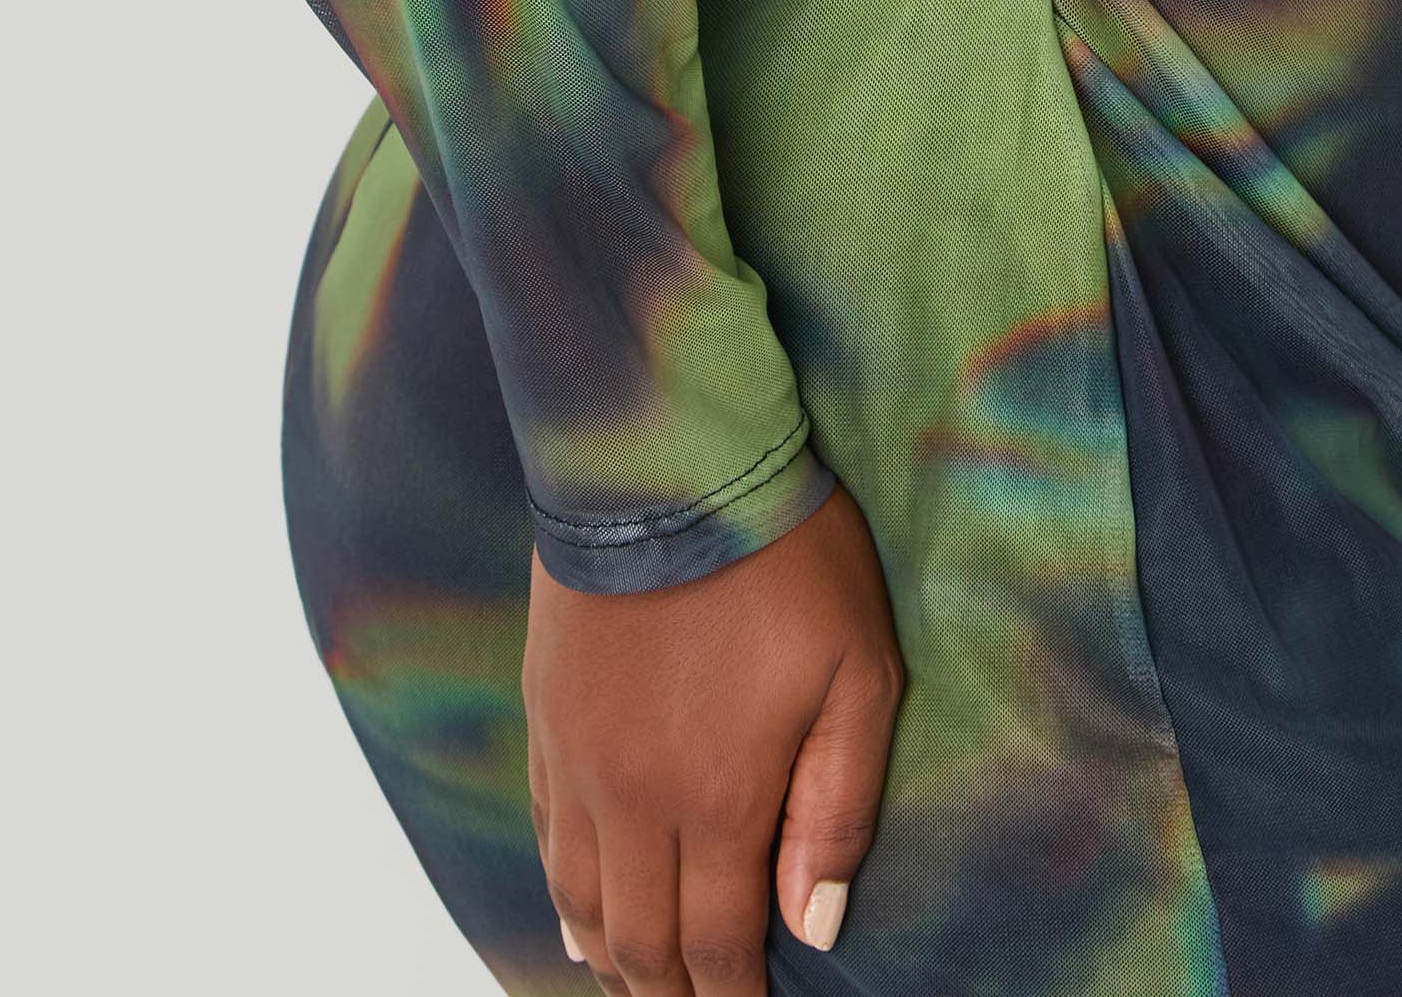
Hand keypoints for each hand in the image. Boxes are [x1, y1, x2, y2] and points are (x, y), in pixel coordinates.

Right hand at [524, 482, 905, 992]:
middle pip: (642, 941)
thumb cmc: (782, 555)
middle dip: (672, 993)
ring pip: (580, 901)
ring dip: (613, 956)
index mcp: (718, 799)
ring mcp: (578, 760)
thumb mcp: (857, 670)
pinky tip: (579, 912)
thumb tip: (815, 922)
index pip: (717, 947)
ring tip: (641, 981)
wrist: (667, 458)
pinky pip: (544, 836)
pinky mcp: (545, 715)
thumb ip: (838, 804)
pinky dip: (562, 892)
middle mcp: (633, 800)